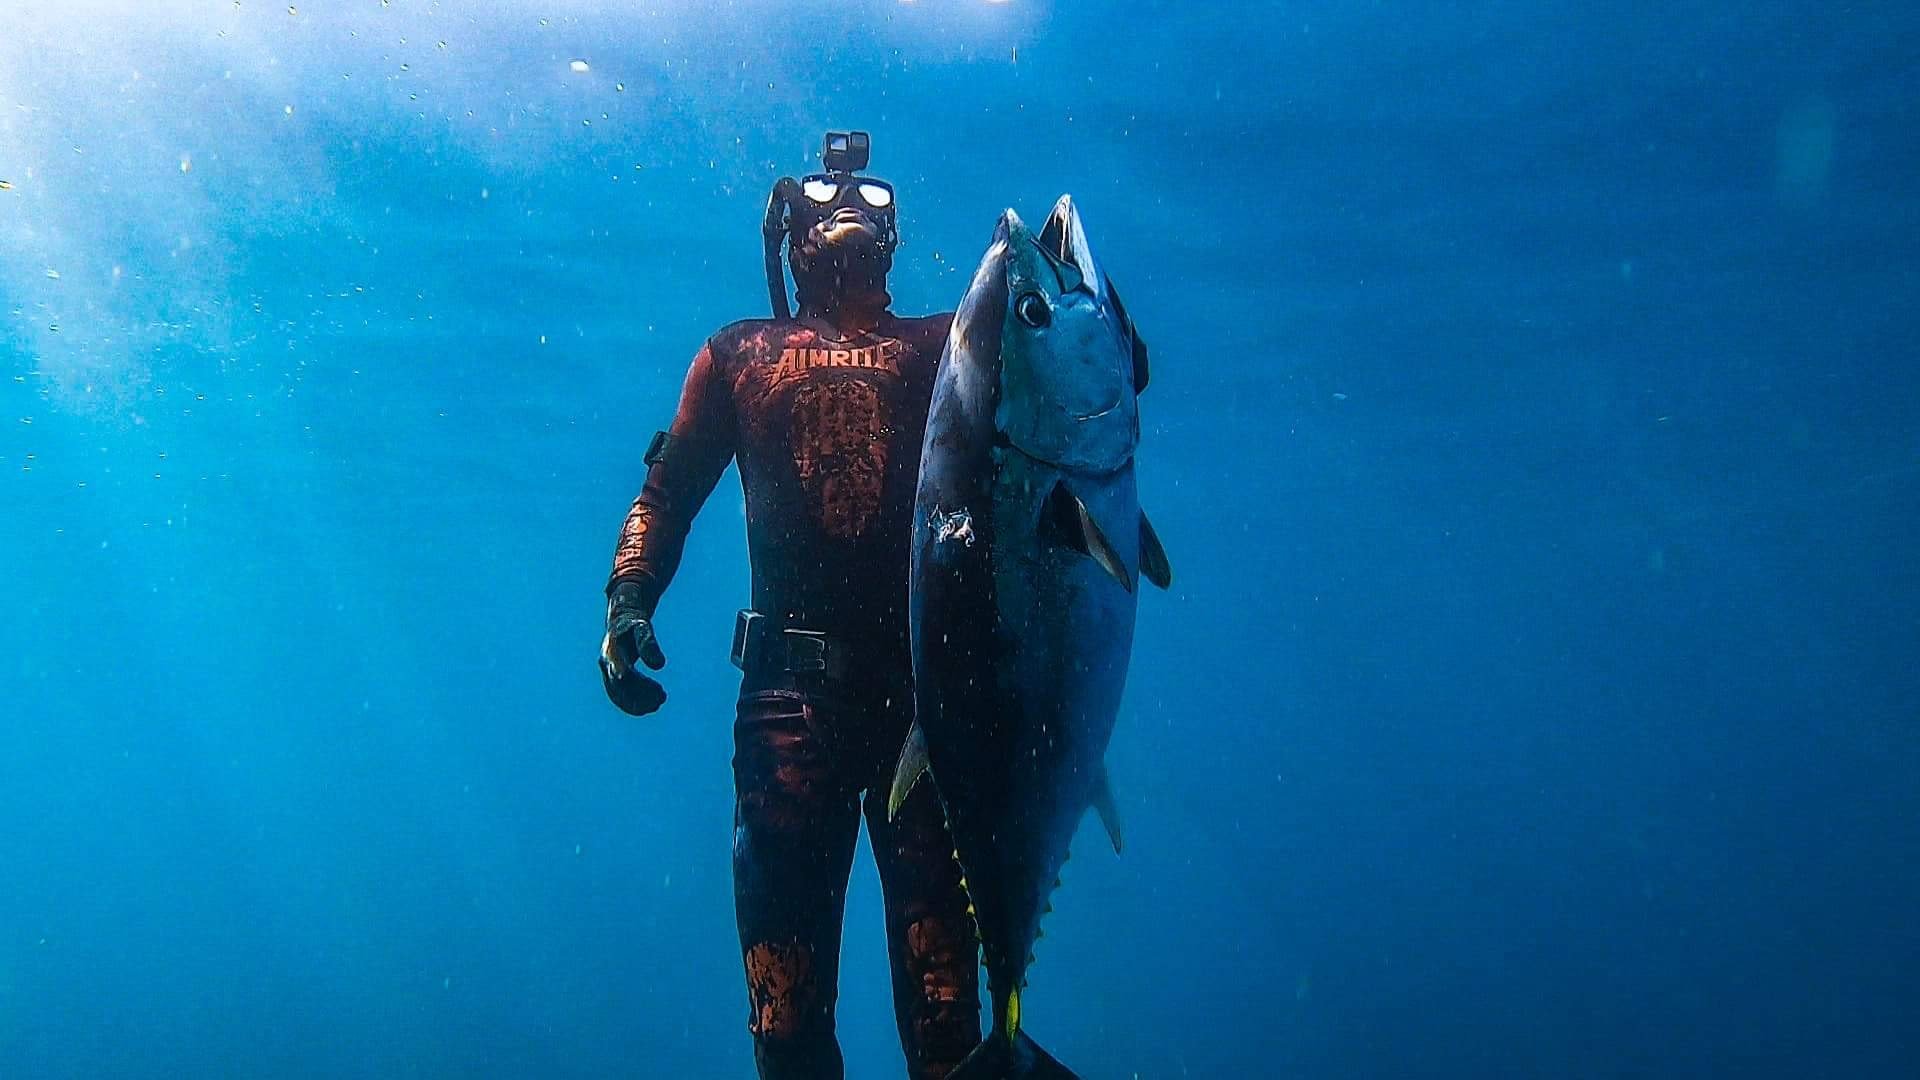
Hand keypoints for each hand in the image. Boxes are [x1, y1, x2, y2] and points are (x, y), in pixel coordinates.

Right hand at [599, 581, 667, 715]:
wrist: (621, 622)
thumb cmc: (634, 623)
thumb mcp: (642, 628)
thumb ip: (648, 644)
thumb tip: (659, 666)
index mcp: (611, 651)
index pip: (618, 669)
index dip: (629, 681)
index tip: (643, 692)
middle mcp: (606, 664)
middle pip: (620, 686)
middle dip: (640, 694)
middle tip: (662, 697)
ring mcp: (608, 673)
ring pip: (619, 695)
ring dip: (638, 703)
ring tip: (660, 702)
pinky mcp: (614, 680)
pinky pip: (621, 697)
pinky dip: (635, 704)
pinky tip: (652, 706)